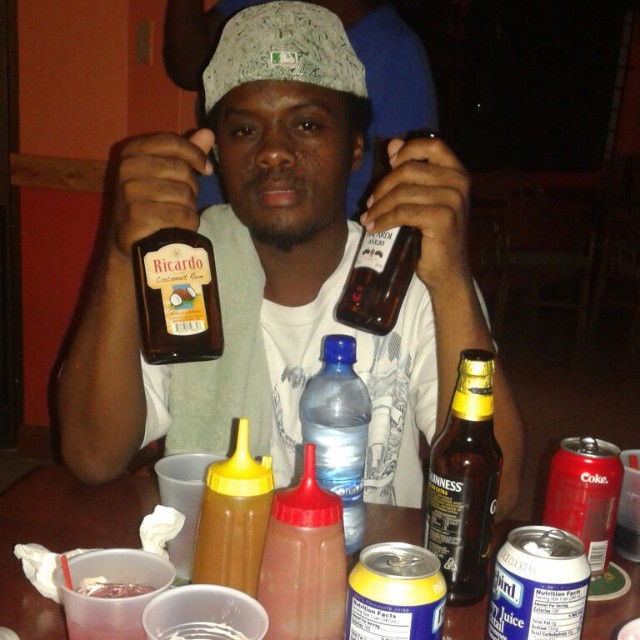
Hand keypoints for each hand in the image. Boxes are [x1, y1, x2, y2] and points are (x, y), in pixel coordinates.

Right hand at [111, 129, 214, 256]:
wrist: (130, 237)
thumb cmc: (152, 201)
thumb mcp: (165, 173)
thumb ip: (185, 153)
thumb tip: (209, 133)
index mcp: (133, 151)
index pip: (172, 142)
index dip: (195, 154)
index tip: (206, 168)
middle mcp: (128, 168)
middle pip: (182, 170)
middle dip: (192, 187)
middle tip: (185, 199)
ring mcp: (131, 192)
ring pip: (184, 194)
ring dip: (190, 207)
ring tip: (178, 213)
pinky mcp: (139, 215)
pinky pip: (181, 214)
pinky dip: (187, 222)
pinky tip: (178, 226)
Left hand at [360, 136, 469, 291]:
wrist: (448, 271)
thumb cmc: (434, 235)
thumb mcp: (423, 199)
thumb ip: (410, 172)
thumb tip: (392, 144)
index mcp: (458, 173)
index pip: (433, 145)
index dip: (408, 150)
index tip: (390, 165)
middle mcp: (460, 182)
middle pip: (410, 170)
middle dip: (383, 186)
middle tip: (369, 203)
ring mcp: (453, 200)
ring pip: (403, 193)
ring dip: (379, 207)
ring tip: (367, 218)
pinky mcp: (443, 219)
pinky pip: (404, 212)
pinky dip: (384, 220)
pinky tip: (374, 227)